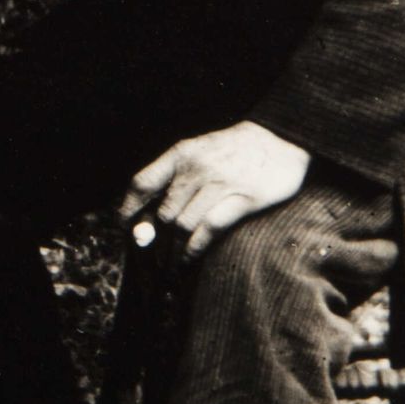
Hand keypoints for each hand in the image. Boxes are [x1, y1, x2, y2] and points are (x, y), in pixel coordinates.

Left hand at [117, 120, 309, 259]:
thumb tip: (150, 212)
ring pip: (182, 224)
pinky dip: (194, 248)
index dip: (129, 209)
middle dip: (153, 241)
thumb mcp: (199, 151)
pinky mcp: (243, 199)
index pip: (142, 184)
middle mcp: (196, 168)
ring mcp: (220, 183)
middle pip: (161, 212)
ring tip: (170, 265)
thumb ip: (176, 177)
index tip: (124, 228)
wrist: (281, 138)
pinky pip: (209, 228)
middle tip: (151, 259)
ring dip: (172, 250)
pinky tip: (189, 258)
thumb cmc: (235, 150)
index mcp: (181, 154)